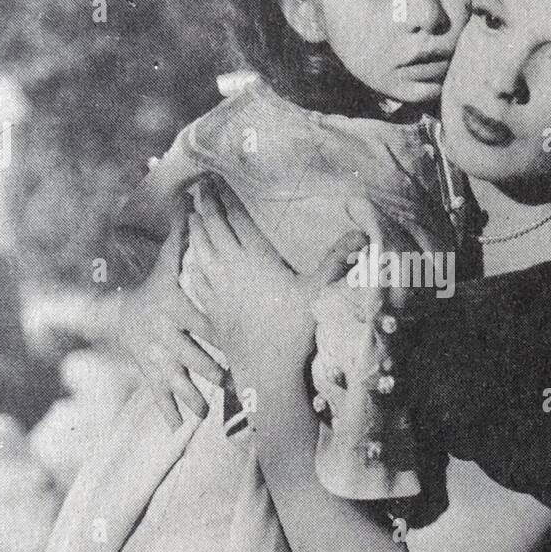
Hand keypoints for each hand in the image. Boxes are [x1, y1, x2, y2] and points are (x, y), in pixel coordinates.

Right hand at [113, 214, 226, 426]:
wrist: (115, 312)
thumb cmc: (155, 285)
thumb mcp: (167, 262)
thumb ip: (184, 236)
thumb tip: (191, 197)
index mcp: (173, 308)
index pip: (198, 321)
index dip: (215, 333)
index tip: (235, 343)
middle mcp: (162, 334)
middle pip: (187, 354)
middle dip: (206, 369)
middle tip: (228, 383)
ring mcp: (152, 357)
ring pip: (173, 379)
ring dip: (189, 396)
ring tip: (206, 413)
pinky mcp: (147, 373)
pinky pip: (156, 394)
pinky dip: (166, 411)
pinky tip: (178, 429)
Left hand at [187, 177, 366, 377]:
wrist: (265, 372)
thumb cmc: (293, 330)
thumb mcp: (319, 292)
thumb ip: (336, 260)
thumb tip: (360, 233)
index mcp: (255, 259)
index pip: (235, 220)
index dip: (224, 198)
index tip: (215, 180)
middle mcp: (230, 269)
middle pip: (212, 230)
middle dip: (205, 206)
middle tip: (198, 188)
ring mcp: (217, 289)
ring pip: (199, 251)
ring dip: (194, 231)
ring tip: (190, 216)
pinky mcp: (211, 309)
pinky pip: (196, 277)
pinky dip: (191, 262)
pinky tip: (192, 261)